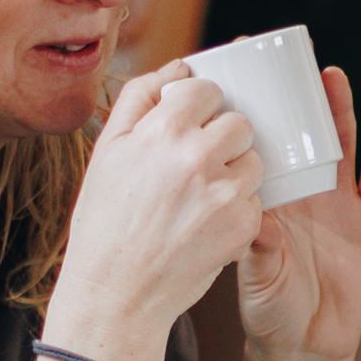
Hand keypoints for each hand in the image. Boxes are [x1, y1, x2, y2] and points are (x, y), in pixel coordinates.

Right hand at [52, 70, 278, 360]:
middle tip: (196, 165)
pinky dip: (238, 210)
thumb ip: (140, 96)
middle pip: (239, 123)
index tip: (191, 124)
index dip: (200, 106)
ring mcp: (225, 193)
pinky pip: (255, 200)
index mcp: (163, 129)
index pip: (207, 90)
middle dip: (223, 139)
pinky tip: (205, 225)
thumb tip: (179, 66)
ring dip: (235, 173)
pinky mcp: (243, 226)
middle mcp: (198, 156)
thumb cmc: (105, 222)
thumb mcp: (107, 149)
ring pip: (253, 161)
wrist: (115, 293)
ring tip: (200, 198)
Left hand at [233, 69, 360, 360]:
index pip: (264, 142)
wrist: (306, 346)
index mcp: (272, 196)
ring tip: (332, 78)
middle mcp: (306, 191)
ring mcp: (341, 202)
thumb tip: (257, 223)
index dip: (257, 109)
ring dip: (338, 112)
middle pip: (305, 133)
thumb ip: (258, 249)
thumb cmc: (269, 309)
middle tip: (292, 59)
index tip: (243, 72)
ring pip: (342, 146)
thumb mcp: (255, 278)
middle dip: (301, 97)